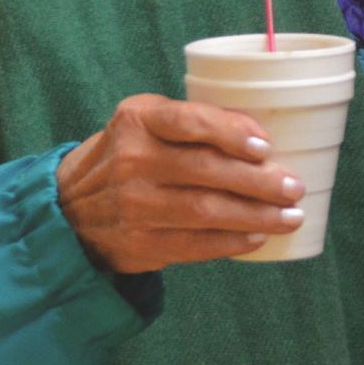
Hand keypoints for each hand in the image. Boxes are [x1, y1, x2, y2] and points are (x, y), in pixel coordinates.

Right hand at [56, 93, 305, 273]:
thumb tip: (263, 135)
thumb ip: (195, 122)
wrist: (68, 209)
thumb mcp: (147, 122)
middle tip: (295, 188)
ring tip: (290, 216)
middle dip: (259, 182)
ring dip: (255, 216)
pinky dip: (231, 242)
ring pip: (205, 212)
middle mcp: (132, 161)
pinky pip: (194, 244)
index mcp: (138, 119)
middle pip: (206, 172)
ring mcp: (133, 206)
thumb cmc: (128, 153)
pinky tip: (258, 237)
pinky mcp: (138, 243)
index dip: (232, 133)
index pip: (191, 122)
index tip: (267, 146)